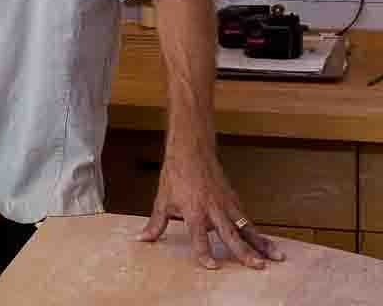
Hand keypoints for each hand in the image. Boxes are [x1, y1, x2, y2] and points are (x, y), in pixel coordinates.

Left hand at [138, 148, 284, 268]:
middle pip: (230, 234)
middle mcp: (213, 209)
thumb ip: (156, 223)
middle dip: (244, 252)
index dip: (204, 251)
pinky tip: (268, 245)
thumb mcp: (162, 200)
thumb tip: (142, 239)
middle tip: (257, 266)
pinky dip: (258, 232)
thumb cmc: (176, 176)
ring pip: (246, 227)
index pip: (198, 236)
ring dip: (261, 243)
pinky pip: (247, 219)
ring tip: (276, 258)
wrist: (191, 151)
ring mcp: (227, 204)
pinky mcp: (234, 200)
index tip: (212, 267)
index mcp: (193, 211)